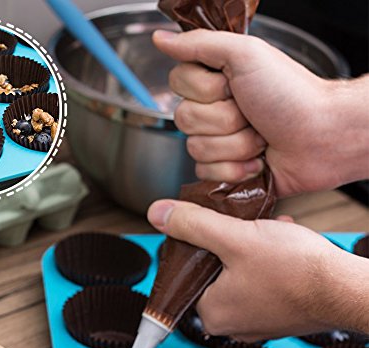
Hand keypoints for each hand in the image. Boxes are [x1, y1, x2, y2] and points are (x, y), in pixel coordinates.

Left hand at [148, 199, 368, 340]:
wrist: (348, 290)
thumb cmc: (297, 271)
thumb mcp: (235, 238)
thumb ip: (194, 225)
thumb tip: (158, 214)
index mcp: (211, 313)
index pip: (185, 272)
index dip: (198, 243)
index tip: (214, 229)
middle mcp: (230, 325)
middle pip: (213, 272)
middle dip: (228, 244)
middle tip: (243, 228)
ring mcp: (256, 323)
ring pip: (239, 274)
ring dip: (249, 249)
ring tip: (267, 233)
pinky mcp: (277, 317)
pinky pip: (261, 283)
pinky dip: (266, 263)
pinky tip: (281, 244)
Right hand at [153, 29, 368, 196]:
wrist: (321, 136)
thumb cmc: (291, 94)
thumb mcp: (245, 54)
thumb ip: (199, 44)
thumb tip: (161, 39)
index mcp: (214, 79)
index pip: (177, 83)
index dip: (206, 88)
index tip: (233, 85)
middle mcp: (212, 109)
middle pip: (185, 119)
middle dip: (225, 119)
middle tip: (252, 112)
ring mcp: (218, 141)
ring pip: (196, 148)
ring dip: (236, 144)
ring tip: (261, 137)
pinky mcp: (223, 169)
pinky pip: (206, 173)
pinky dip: (236, 168)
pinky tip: (257, 160)